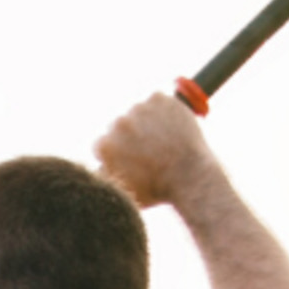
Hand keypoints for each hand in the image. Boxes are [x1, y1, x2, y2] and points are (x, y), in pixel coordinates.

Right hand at [94, 90, 217, 210]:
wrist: (190, 175)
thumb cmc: (157, 189)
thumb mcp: (123, 189)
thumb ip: (106, 174)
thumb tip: (98, 166)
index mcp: (105, 145)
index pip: (103, 143)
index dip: (118, 151)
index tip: (131, 157)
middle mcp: (119, 123)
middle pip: (120, 126)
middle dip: (132, 136)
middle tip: (151, 149)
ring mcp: (140, 109)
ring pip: (140, 112)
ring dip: (148, 121)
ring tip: (165, 140)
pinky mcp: (158, 99)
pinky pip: (157, 101)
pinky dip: (164, 110)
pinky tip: (173, 128)